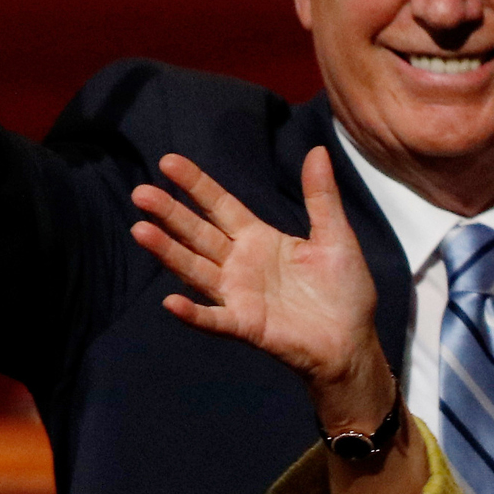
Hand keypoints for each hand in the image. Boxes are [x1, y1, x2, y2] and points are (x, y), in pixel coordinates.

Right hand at [133, 147, 429, 493]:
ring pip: (196, 269)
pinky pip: (214, 319)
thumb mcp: (336, 237)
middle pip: (198, 233)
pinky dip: (193, 313)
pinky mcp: (246, 325)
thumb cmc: (344, 293)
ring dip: (168, 252)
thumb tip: (317, 149)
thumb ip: (321, 197)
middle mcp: (241, 264)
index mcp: (259, 239)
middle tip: (141, 192)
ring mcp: (239, 295)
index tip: (168, 161)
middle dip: (170, 213)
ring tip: (140, 231)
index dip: (196, 185)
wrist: (353, 344)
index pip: (220, 205)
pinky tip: (170, 302)